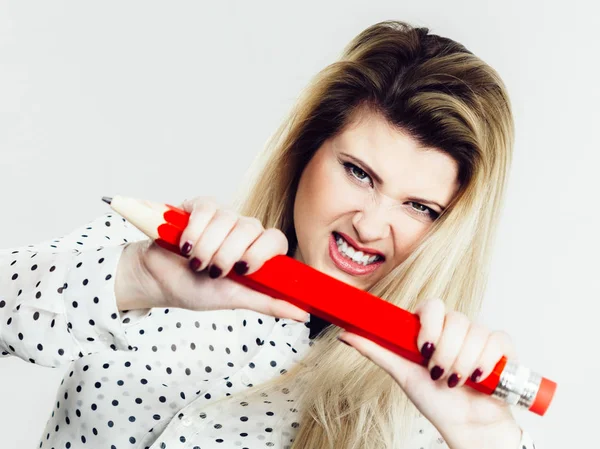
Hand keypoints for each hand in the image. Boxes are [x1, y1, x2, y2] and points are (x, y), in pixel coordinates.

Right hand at [118, 196, 308, 321]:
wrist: (159, 281)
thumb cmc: (197, 289)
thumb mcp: (235, 299)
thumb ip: (269, 303)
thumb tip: (303, 314)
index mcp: (257, 251)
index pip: (276, 239)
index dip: (262, 252)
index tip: (243, 269)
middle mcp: (244, 230)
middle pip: (251, 228)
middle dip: (227, 254)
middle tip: (211, 272)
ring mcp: (223, 216)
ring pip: (227, 219)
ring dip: (207, 247)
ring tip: (195, 263)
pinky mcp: (199, 206)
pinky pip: (206, 208)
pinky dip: (195, 229)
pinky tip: (185, 246)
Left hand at [337, 298, 521, 448]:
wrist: (467, 426)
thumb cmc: (435, 400)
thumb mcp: (401, 374)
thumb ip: (376, 350)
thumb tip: (345, 333)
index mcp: (432, 329)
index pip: (432, 305)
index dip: (429, 324)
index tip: (423, 349)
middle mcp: (456, 328)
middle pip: (454, 318)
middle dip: (446, 352)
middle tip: (439, 374)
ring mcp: (479, 336)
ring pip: (475, 331)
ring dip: (463, 362)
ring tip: (456, 381)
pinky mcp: (502, 349)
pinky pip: (497, 340)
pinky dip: (486, 362)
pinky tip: (477, 378)